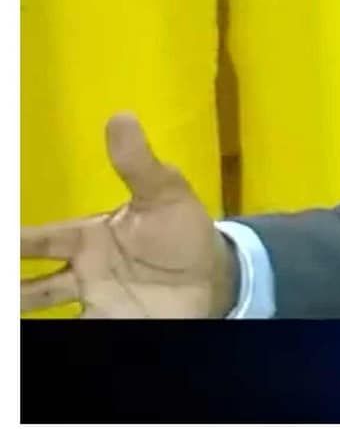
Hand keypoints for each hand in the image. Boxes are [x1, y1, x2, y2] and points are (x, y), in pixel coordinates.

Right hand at [20, 113, 235, 317]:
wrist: (214, 276)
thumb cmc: (182, 232)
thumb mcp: (165, 194)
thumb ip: (139, 164)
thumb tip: (121, 116)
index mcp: (86, 238)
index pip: (38, 239)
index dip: (15, 241)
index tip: (4, 241)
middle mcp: (80, 271)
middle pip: (30, 283)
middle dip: (11, 283)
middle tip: (0, 285)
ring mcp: (93, 299)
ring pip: (43, 304)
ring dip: (22, 304)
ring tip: (8, 312)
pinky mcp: (108, 320)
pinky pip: (73, 326)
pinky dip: (58, 327)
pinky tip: (39, 328)